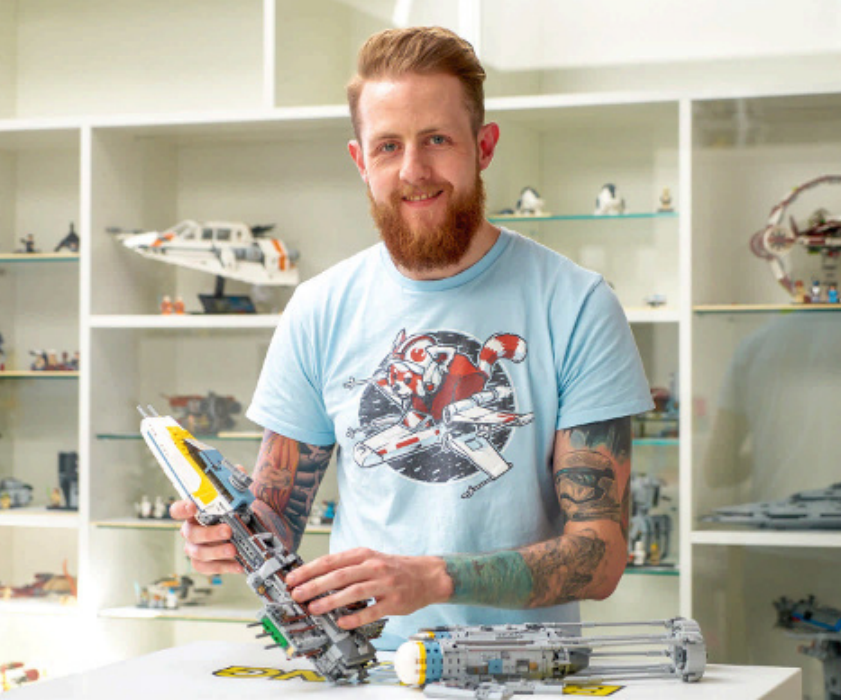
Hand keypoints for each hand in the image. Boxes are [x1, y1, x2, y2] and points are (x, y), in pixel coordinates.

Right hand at [169, 499, 242, 574]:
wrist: (240, 535)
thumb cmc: (233, 518)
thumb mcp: (234, 508)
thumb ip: (234, 506)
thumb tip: (243, 507)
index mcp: (194, 515)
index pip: (178, 510)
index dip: (182, 509)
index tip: (192, 507)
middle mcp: (190, 531)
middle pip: (192, 534)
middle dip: (210, 533)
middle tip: (227, 531)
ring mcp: (193, 549)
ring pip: (199, 553)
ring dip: (217, 552)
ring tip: (233, 550)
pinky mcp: (201, 564)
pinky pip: (207, 568)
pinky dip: (224, 566)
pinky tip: (237, 565)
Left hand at [285, 548, 452, 628]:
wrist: (427, 575)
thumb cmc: (394, 568)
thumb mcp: (371, 559)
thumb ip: (348, 566)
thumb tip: (316, 577)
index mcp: (364, 555)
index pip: (332, 560)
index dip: (310, 569)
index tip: (293, 578)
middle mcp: (374, 567)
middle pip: (340, 575)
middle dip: (315, 585)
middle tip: (297, 594)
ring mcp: (385, 584)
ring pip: (354, 592)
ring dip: (331, 601)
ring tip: (314, 608)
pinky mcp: (394, 602)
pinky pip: (372, 611)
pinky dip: (355, 617)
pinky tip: (341, 622)